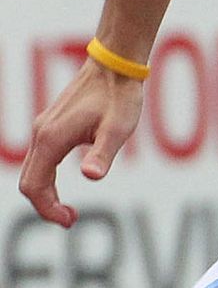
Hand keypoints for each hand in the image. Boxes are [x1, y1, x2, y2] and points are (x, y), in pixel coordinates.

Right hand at [19, 59, 144, 227]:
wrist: (114, 67)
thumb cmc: (119, 98)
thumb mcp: (117, 130)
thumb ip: (102, 154)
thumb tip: (90, 176)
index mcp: (52, 138)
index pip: (35, 185)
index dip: (48, 209)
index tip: (71, 221)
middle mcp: (41, 134)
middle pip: (29, 182)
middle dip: (46, 206)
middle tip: (72, 220)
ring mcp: (44, 129)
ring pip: (33, 171)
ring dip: (46, 195)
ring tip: (71, 211)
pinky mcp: (51, 126)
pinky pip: (40, 160)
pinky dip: (47, 180)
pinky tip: (66, 184)